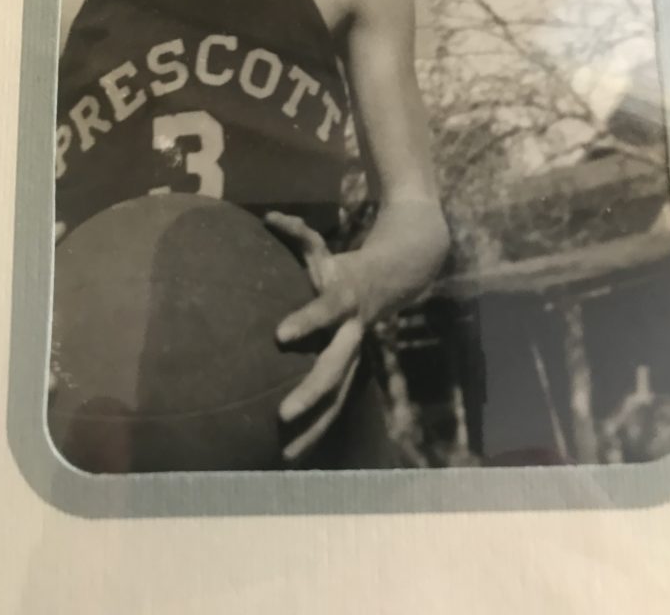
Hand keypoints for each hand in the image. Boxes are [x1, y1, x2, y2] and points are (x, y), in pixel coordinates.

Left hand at [264, 211, 364, 462]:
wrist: (401, 274)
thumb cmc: (348, 263)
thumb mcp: (326, 246)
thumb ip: (299, 233)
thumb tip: (268, 217)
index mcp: (344, 299)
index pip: (327, 309)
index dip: (308, 320)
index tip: (280, 334)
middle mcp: (352, 331)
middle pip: (336, 366)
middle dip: (310, 391)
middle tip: (282, 415)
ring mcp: (355, 352)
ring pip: (339, 394)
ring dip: (315, 424)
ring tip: (286, 454)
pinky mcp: (353, 368)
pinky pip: (336, 402)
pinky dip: (318, 427)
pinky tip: (295, 452)